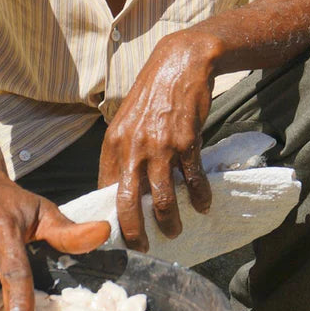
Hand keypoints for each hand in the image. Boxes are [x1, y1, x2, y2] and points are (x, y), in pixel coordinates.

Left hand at [98, 32, 217, 250]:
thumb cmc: (154, 92)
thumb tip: (121, 184)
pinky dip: (199, 197)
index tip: (119, 232)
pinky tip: (203, 204)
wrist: (181, 62)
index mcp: (114, 141)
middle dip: (135, 233)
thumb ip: (123, 149)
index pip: (106, 189)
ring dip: (170, 222)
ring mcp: (161, 146)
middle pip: (129, 203)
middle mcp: (133, 146)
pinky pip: (192, 180)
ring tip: (175, 230)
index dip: (112, 215)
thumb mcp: (127, 117)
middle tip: (143, 248)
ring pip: (163, 199)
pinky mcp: (186, 142)